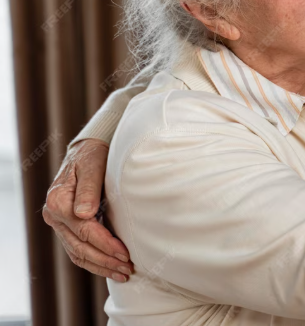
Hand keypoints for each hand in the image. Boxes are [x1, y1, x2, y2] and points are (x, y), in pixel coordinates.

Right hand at [42, 139, 132, 281]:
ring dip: (100, 266)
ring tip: (123, 273)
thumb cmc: (93, 156)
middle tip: (128, 268)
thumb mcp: (93, 165)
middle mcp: (54, 216)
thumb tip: (84, 214)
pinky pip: (78, 251)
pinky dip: (94, 262)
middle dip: (105, 260)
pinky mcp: (67, 228)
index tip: (125, 253)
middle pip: (80, 246)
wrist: (86, 152)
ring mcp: (59, 224)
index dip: (105, 244)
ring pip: (78, 254)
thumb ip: (89, 188)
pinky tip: (111, 268)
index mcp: (58, 201)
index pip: (84, 230)